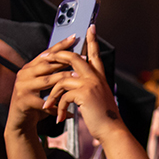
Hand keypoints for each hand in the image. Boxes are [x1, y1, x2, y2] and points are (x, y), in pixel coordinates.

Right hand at [5, 34, 77, 135]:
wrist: (20, 120)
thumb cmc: (36, 100)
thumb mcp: (44, 84)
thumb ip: (54, 73)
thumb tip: (74, 60)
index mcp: (31, 67)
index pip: (48, 53)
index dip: (61, 45)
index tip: (75, 37)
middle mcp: (25, 73)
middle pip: (47, 64)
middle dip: (66, 61)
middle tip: (82, 60)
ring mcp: (23, 86)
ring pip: (47, 81)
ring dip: (64, 80)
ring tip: (78, 80)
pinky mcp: (24, 101)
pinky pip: (46, 103)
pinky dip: (59, 107)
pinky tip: (71, 112)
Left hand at [40, 26, 124, 143]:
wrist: (112, 131)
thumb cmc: (104, 118)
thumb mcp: (97, 98)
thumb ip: (87, 87)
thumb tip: (73, 80)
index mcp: (100, 78)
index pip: (95, 55)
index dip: (93, 40)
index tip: (91, 27)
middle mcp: (96, 77)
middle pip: (74, 57)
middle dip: (57, 56)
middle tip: (46, 57)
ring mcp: (90, 84)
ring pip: (62, 78)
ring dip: (52, 93)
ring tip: (48, 104)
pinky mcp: (84, 93)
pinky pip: (63, 95)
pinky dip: (58, 106)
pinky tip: (59, 116)